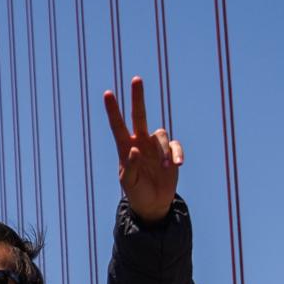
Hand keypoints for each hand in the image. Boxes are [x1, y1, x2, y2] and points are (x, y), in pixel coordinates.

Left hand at [101, 77, 182, 224]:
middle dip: (138, 97)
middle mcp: (141, 141)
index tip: (107, 93)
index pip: (118, 125)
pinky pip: (175, 146)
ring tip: (165, 168)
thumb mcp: (129, 183)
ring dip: (164, 151)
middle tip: (136, 79)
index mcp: (125, 147)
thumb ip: (131, 166)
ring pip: (161, 135)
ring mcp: (156, 145)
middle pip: (139, 114)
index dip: (113, 110)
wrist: (153, 203)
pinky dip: (177, 154)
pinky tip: (176, 165)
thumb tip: (135, 149)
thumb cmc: (136, 192)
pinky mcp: (171, 152)